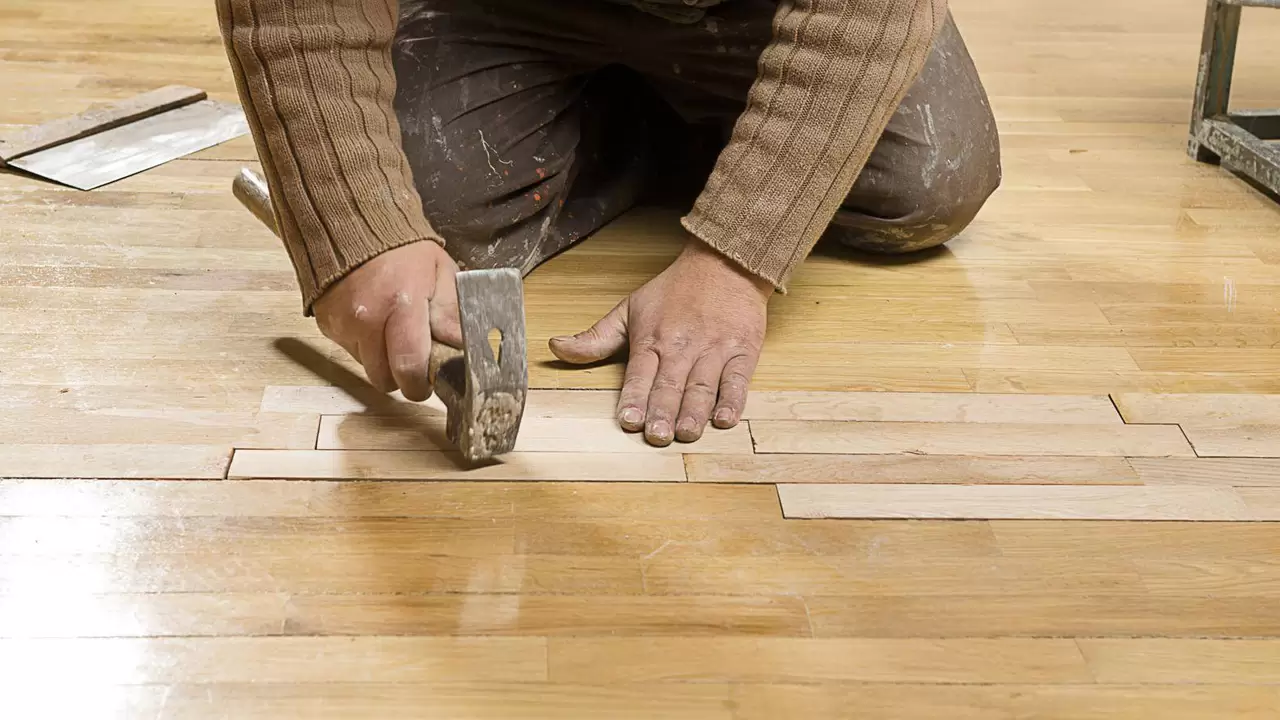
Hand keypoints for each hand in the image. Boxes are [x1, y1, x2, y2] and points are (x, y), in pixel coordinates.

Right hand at [313, 240, 462, 401]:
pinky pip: (351, 352)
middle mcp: (367, 319)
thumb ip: (452, 312)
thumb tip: (462, 346)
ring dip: (383, 361)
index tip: (430, 380)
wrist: (351, 225)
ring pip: (367, 368)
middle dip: (403, 377)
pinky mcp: (327, 325)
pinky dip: (365, 346)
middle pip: (385, 379)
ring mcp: (343, 324)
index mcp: (402, 305)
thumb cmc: (403, 250)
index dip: (421, 384)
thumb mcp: (441, 272)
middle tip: (415, 362)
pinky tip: (375, 322)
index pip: (409, 368)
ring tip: (394, 334)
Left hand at [549, 239, 771, 445]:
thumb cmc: (676, 290)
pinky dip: (732, 400)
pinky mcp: (743, 352)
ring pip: (702, 386)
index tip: (629, 421)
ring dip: (694, 412)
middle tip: (657, 437)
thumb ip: (596, 337)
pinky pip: (738, 380)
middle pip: (671, 384)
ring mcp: (714, 349)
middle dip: (663, 412)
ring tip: (686, 433)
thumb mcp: (629, 308)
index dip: (634, 398)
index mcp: (652, 338)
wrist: (726, 263)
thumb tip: (557, 349)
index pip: (640, 374)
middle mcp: (682, 346)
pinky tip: (724, 419)